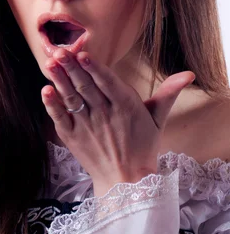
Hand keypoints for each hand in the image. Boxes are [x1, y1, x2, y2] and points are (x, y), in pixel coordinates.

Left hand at [41, 48, 194, 195]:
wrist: (126, 182)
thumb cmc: (142, 146)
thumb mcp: (157, 119)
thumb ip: (167, 94)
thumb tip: (188, 73)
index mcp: (125, 107)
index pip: (107, 83)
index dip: (94, 68)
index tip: (82, 54)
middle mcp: (104, 115)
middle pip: (85, 87)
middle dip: (71, 68)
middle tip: (59, 51)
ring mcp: (86, 126)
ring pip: (71, 99)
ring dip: (59, 80)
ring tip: (50, 64)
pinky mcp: (72, 137)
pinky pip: (60, 118)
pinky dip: (52, 105)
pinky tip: (45, 90)